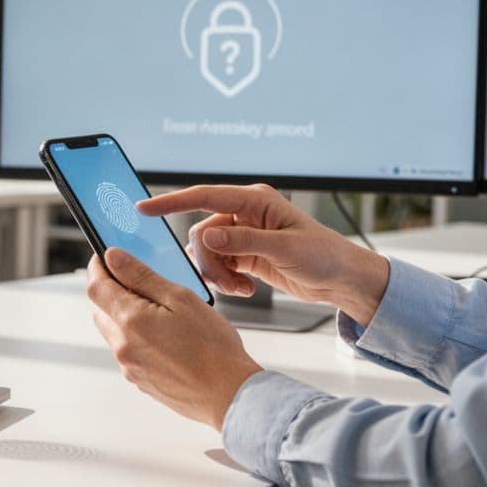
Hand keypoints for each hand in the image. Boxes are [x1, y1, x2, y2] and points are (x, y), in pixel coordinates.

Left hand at [87, 248, 261, 429]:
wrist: (229, 394)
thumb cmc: (213, 348)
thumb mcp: (180, 298)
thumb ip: (142, 275)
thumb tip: (113, 257)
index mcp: (130, 321)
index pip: (96, 286)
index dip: (98, 267)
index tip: (106, 257)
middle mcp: (123, 346)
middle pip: (102, 310)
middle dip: (115, 293)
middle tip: (143, 284)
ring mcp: (130, 366)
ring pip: (115, 331)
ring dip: (127, 317)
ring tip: (163, 314)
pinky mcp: (140, 380)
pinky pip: (129, 351)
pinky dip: (139, 339)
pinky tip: (168, 338)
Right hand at [138, 184, 389, 325]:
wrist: (343, 280)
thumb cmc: (324, 256)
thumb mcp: (285, 249)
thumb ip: (243, 241)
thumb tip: (207, 234)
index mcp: (255, 201)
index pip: (204, 196)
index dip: (171, 202)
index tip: (143, 209)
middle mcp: (246, 213)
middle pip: (201, 233)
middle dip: (209, 261)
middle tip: (228, 283)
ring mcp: (244, 234)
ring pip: (207, 252)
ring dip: (218, 274)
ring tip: (241, 289)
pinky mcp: (245, 254)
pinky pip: (219, 265)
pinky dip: (226, 280)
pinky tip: (246, 290)